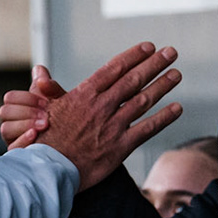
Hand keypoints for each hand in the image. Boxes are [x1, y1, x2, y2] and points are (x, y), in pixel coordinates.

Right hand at [0, 45, 183, 190]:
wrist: (49, 171)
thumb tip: (40, 70)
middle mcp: (102, 106)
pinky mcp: (120, 147)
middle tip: (171, 52)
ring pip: (143, 100)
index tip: (149, 46)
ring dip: (162, 85)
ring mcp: (113, 126)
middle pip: (134, 80)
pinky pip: (148, 129)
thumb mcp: (43, 109)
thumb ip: (49, 89)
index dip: (134, 56)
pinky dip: (164, 117)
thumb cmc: (43, 141)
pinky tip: (177, 108)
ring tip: (176, 74)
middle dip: (155, 64)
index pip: (114, 68)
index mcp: (84, 94)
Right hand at [0, 66, 64, 149]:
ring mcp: (14, 139)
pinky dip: (23, 140)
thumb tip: (39, 70)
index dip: (26, 98)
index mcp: (20, 108)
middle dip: (26, 111)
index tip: (46, 102)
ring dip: (24, 125)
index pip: (10, 98)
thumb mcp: (60, 102)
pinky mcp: (20, 155)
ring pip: (5, 129)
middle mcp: (13, 123)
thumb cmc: (65, 121)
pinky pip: (13, 148)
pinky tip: (36, 136)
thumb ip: (50, 87)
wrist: (76, 144)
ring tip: (44, 125)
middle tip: (46, 115)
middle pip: (5, 112)